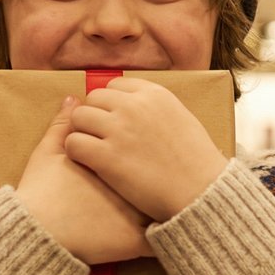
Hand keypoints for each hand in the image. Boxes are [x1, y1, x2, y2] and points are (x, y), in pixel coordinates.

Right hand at [14, 96, 151, 263]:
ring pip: (164, 204)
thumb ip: (61, 125)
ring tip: (158, 201)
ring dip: (164, 201)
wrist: (39, 232)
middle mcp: (132, 182)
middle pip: (158, 172)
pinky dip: (163, 234)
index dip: (141, 149)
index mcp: (114, 157)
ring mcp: (137, 212)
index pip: (141, 147)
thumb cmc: (40, 192)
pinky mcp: (136, 241)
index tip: (138, 152)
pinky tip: (162, 230)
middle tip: (150, 174)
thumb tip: (72, 99)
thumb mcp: (47, 153)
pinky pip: (159, 239)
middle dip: (159, 171)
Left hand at [65, 78, 228, 222]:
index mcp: (154, 94)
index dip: (111, 103)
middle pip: (93, 98)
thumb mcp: (181, 118)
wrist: (201, 191)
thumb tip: (134, 104)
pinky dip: (76, 152)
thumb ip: (155, 107)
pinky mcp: (106, 156)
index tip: (114, 119)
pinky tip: (88, 163)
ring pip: (79, 117)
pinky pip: (73, 143)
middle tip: (100, 137)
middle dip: (94, 116)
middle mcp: (134, 106)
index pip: (115, 84)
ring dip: (82, 132)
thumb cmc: (196, 161)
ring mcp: (119, 129)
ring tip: (93, 149)